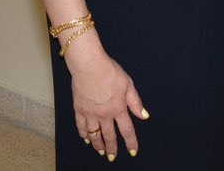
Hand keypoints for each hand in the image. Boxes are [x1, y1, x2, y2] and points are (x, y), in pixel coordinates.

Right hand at [67, 45, 147, 159]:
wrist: (89, 65)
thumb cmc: (110, 71)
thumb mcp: (128, 84)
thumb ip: (135, 102)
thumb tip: (144, 116)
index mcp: (118, 108)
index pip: (127, 130)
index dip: (131, 142)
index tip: (133, 151)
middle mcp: (104, 114)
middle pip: (110, 136)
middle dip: (113, 148)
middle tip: (113, 157)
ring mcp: (90, 113)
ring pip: (94, 134)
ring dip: (98, 145)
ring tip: (101, 151)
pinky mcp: (79, 109)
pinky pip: (81, 126)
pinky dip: (84, 134)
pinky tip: (86, 138)